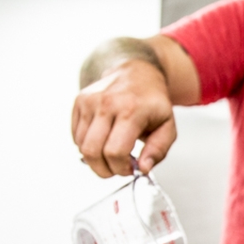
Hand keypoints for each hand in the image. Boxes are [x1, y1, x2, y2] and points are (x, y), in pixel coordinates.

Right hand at [72, 58, 176, 177]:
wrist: (138, 73)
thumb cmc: (153, 103)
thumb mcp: (167, 127)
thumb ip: (158, 150)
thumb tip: (142, 169)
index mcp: (131, 110)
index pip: (115, 151)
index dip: (121, 168)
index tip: (129, 169)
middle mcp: (106, 103)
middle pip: (93, 151)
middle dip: (105, 169)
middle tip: (117, 168)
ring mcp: (90, 101)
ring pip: (81, 146)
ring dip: (96, 159)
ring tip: (112, 153)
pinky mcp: (79, 101)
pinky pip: (76, 136)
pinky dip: (88, 146)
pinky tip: (103, 141)